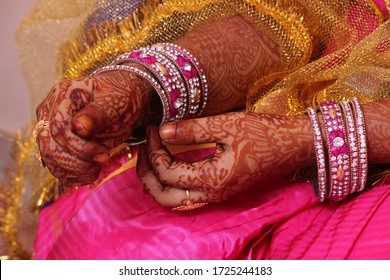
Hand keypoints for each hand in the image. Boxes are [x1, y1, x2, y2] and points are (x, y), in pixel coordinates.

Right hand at [35, 71, 151, 185]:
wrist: (121, 101)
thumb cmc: (119, 96)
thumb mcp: (115, 101)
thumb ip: (98, 113)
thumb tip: (79, 127)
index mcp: (63, 95)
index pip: (58, 128)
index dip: (79, 147)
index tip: (103, 152)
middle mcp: (50, 111)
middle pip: (49, 146)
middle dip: (76, 162)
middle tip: (102, 160)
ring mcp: (49, 128)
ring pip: (49, 159)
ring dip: (74, 171)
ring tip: (98, 167)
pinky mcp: (55, 144)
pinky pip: (56, 167)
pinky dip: (73, 176)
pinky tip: (92, 173)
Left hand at [137, 112, 314, 206]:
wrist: (292, 145)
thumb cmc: (264, 133)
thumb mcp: (228, 125)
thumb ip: (193, 129)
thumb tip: (163, 130)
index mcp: (212, 179)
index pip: (167, 172)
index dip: (154, 149)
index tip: (154, 127)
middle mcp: (211, 194)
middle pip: (163, 197)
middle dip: (147, 174)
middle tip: (143, 149)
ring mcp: (216, 194)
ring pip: (173, 199)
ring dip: (158, 180)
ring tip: (151, 155)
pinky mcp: (220, 189)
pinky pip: (186, 193)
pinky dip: (172, 180)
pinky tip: (171, 159)